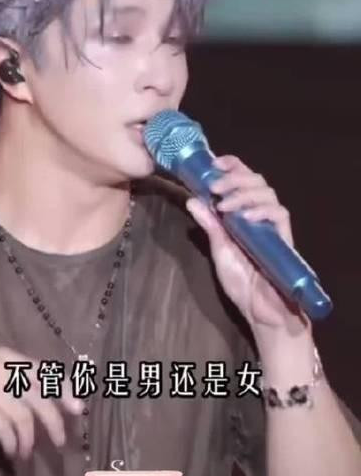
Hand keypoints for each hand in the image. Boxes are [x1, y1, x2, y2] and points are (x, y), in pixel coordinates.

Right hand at [0, 347, 82, 458]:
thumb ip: (24, 389)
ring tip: (27, 453)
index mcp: (6, 356)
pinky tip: (13, 452)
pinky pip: (5, 426)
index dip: (64, 389)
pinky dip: (13, 442)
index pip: (44, 371)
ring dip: (29, 438)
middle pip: (38, 392)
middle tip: (61, 441)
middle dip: (53, 418)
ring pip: (23, 413)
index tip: (78, 409)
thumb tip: (63, 403)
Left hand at [186, 155, 301, 331]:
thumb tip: (192, 200)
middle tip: (215, 187)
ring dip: (244, 192)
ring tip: (226, 205)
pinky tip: (245, 216)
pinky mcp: (283, 238)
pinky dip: (261, 209)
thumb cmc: (242, 285)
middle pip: (255, 180)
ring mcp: (272, 226)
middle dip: (234, 177)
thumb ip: (209, 226)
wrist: (263, 313)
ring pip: (266, 192)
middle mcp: (258, 216)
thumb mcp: (219, 251)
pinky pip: (279, 213)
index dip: (231, 167)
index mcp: (242, 215)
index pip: (241, 180)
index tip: (214, 163)